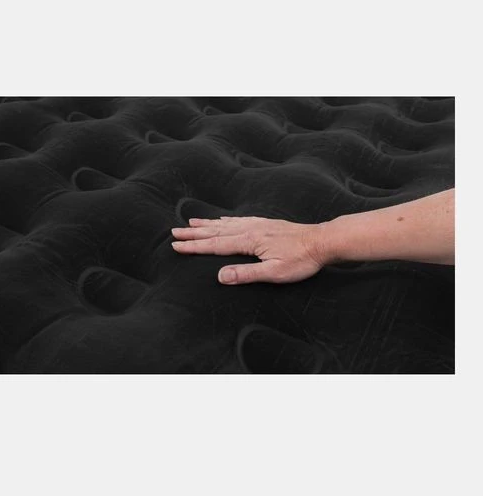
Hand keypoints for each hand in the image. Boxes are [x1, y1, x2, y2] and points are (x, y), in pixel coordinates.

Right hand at [171, 216, 326, 284]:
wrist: (322, 241)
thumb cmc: (301, 260)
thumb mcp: (274, 272)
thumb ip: (246, 274)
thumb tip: (220, 276)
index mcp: (249, 241)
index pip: (215, 245)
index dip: (194, 247)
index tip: (175, 246)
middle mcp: (250, 229)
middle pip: (215, 231)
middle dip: (194, 233)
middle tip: (174, 232)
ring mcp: (258, 224)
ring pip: (225, 223)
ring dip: (206, 224)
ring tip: (191, 222)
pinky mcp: (266, 224)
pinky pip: (239, 219)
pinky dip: (225, 220)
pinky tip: (222, 219)